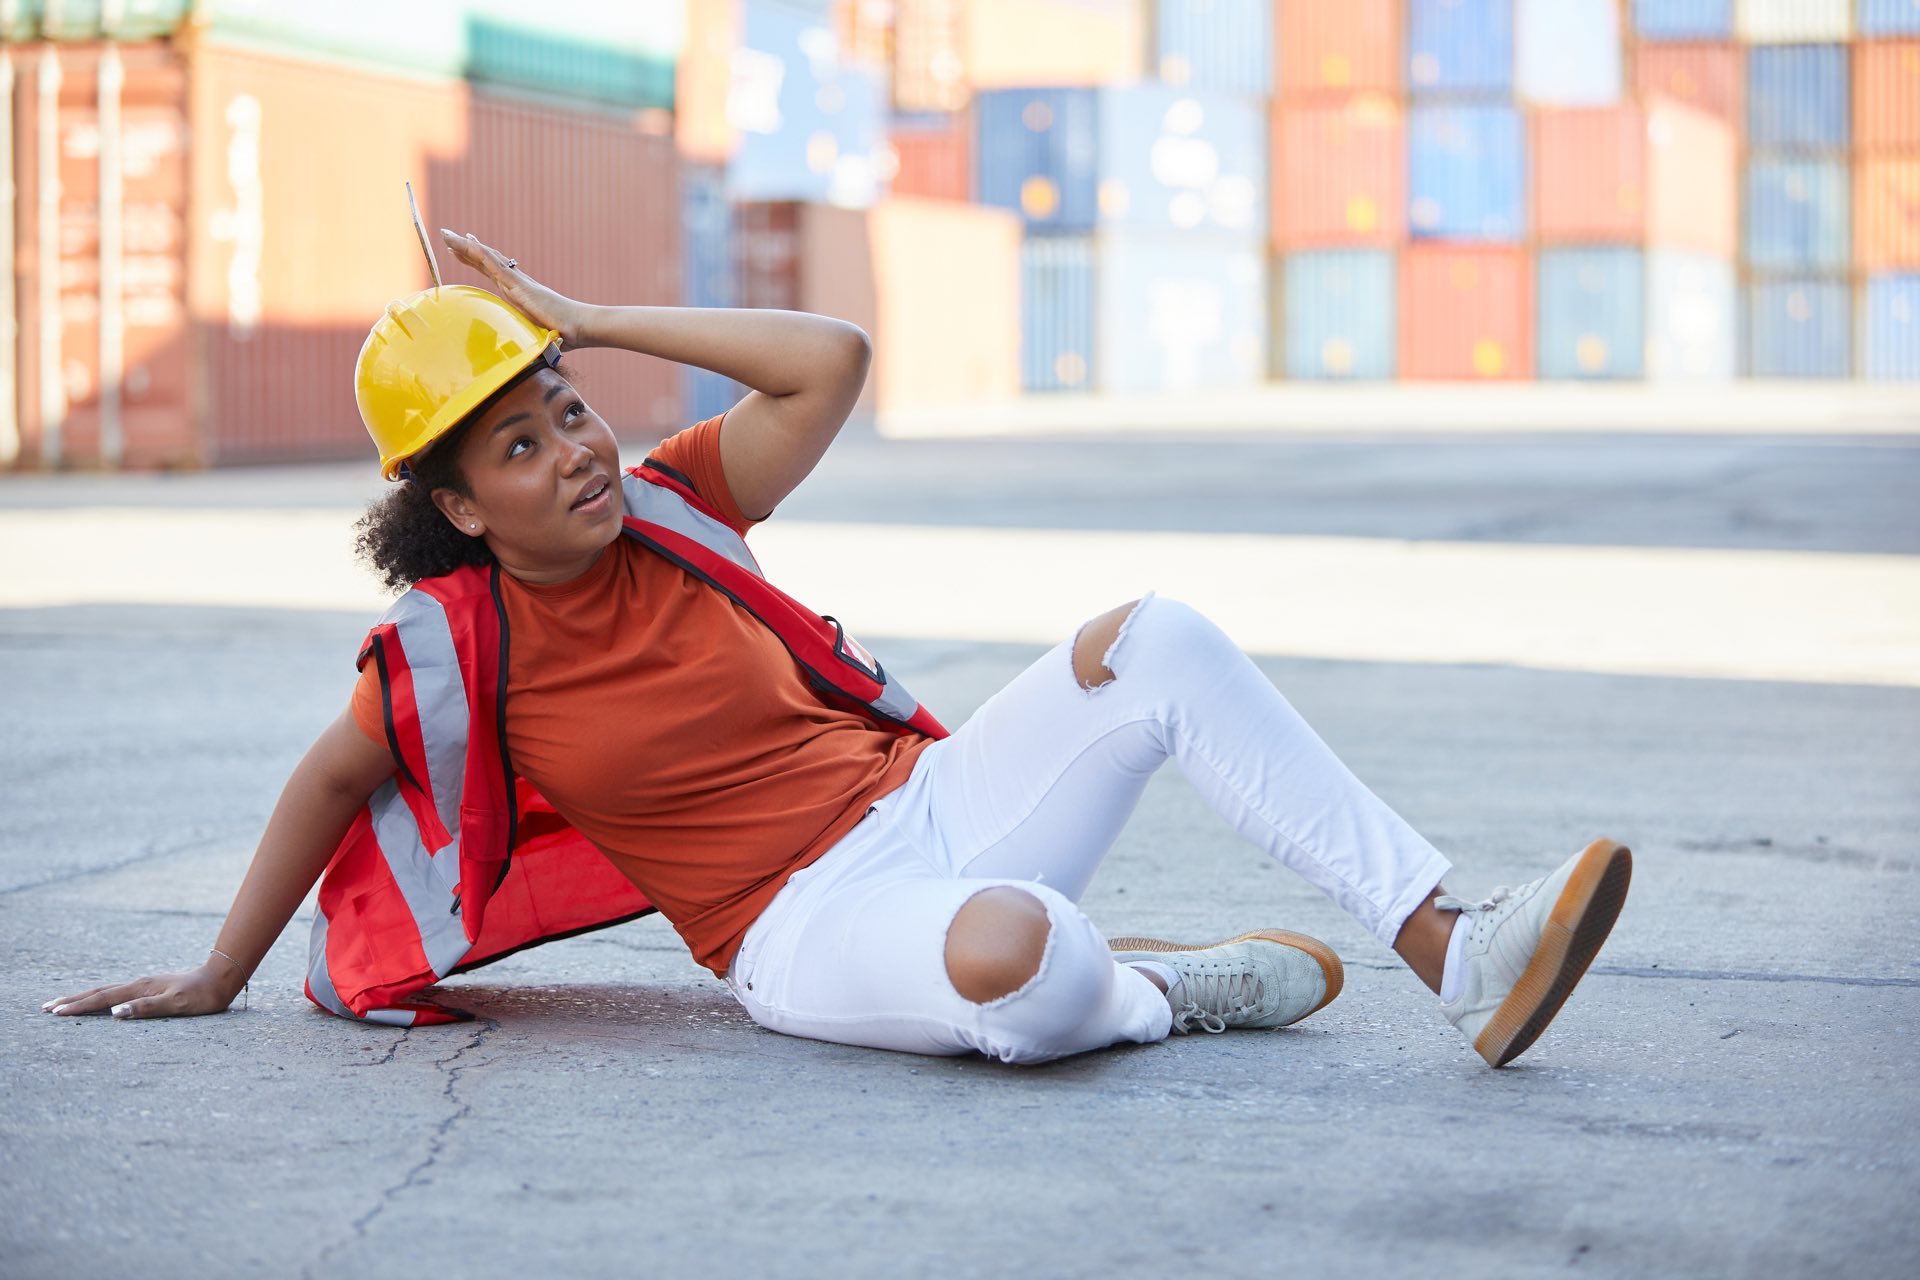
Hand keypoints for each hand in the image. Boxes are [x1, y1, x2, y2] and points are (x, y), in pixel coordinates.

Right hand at [42, 962, 240, 1019]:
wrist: (220, 979)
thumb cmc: (201, 996)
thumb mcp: (176, 1004)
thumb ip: (146, 1008)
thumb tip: (114, 1013)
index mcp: (140, 988)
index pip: (102, 998)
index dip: (78, 1006)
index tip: (55, 1012)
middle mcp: (138, 984)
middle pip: (98, 992)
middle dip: (72, 1000)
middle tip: (47, 1007)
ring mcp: (143, 985)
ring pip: (106, 991)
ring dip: (83, 997)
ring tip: (64, 1003)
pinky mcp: (149, 988)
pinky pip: (116, 992)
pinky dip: (100, 997)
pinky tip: (98, 1001)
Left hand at [438, 228, 594, 348]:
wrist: (580, 328)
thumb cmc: (564, 335)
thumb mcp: (534, 337)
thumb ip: (523, 340)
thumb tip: (517, 357)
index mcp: (518, 293)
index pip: (491, 272)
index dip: (475, 259)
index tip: (460, 250)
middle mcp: (516, 283)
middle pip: (485, 261)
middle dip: (464, 248)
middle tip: (446, 235)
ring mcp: (517, 283)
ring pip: (486, 259)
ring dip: (465, 246)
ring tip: (447, 235)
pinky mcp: (520, 286)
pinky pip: (496, 266)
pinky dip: (480, 254)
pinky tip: (467, 242)